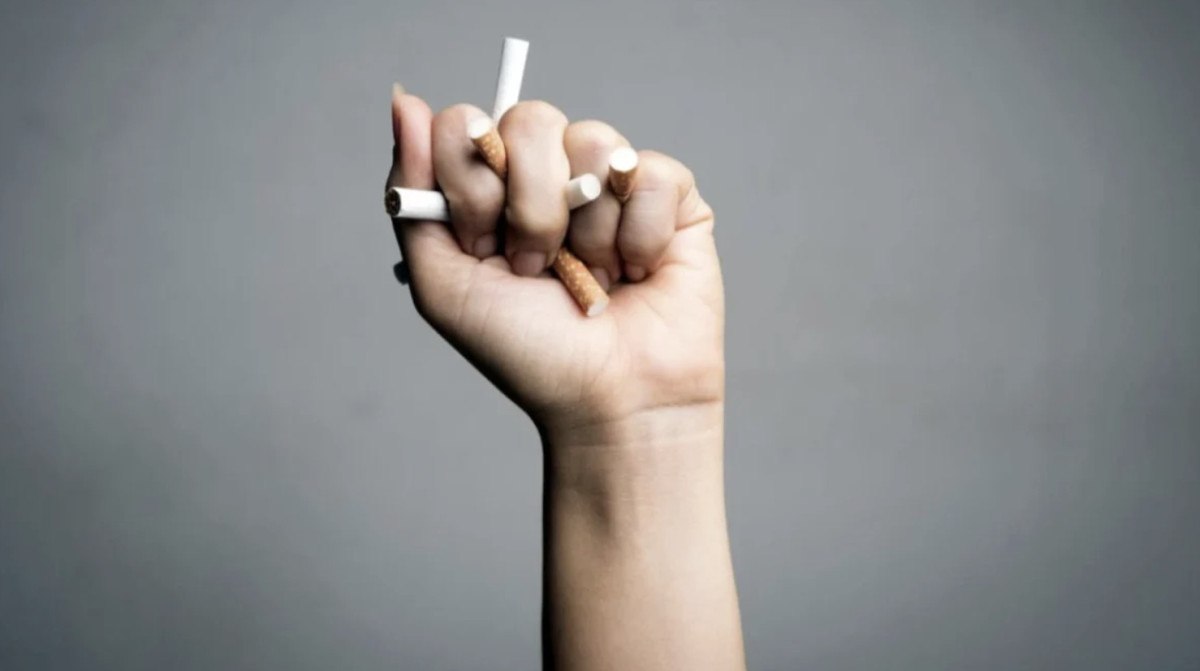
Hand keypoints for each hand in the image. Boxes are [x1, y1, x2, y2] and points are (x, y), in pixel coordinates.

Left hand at [386, 87, 723, 439]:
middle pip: (531, 120)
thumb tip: (403, 100)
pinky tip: (637, 272)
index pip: (467, 123)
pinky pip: (650, 171)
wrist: (612, 401)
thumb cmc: (530, 353)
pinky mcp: (670, 195)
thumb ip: (414, 194)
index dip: (473, 183)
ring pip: (594, 140)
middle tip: (537, 267)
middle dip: (530, 207)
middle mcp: (551, 176)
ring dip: (588, 230)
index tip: (482, 246)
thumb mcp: (444, 284)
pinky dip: (638, 234)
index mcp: (493, 189)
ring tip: (594, 278)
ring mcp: (611, 181)